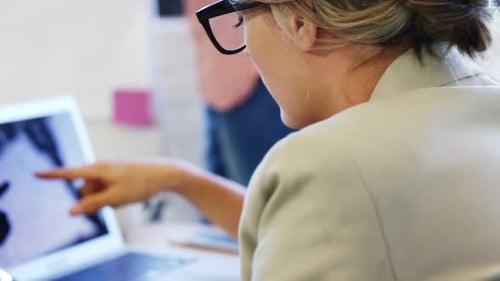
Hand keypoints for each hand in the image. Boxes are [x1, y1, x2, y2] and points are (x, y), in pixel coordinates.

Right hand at [36, 160, 189, 214]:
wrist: (166, 173)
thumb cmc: (141, 183)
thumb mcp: (116, 198)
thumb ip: (93, 205)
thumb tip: (71, 211)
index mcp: (98, 169)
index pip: (70, 174)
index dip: (52, 175)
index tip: (35, 174)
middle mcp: (101, 167)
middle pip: (86, 190)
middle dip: (94, 199)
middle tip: (116, 199)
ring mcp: (111, 170)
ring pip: (99, 191)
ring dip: (107, 199)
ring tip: (126, 195)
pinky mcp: (119, 174)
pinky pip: (109, 190)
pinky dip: (115, 196)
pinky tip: (130, 194)